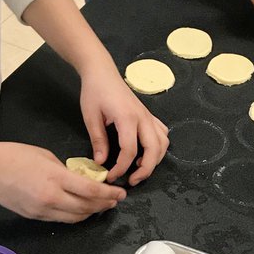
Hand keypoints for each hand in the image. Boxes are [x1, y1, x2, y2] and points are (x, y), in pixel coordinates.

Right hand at [0, 142, 125, 222]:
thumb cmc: (14, 155)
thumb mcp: (45, 156)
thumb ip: (64, 170)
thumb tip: (76, 180)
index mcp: (56, 178)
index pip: (91, 191)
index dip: (109, 194)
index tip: (120, 193)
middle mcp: (52, 199)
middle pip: (87, 208)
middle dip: (104, 205)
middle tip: (115, 200)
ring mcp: (42, 211)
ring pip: (75, 218)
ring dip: (91, 213)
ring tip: (101, 207)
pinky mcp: (34, 217)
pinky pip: (60, 219)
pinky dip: (74, 216)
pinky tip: (80, 210)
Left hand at [79, 60, 169, 185]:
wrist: (102, 72)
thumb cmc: (94, 91)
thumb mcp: (91, 117)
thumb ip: (98, 141)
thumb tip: (101, 163)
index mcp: (127, 118)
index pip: (130, 151)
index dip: (121, 168)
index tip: (110, 176)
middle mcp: (142, 118)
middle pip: (154, 150)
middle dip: (145, 170)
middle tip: (131, 181)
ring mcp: (148, 116)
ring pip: (163, 143)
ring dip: (155, 159)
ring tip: (139, 169)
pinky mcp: (148, 115)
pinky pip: (162, 133)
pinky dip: (158, 147)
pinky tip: (145, 152)